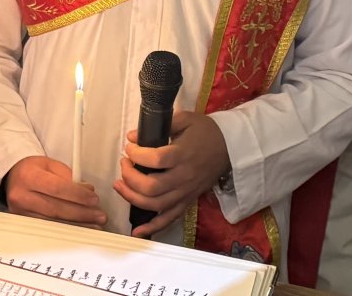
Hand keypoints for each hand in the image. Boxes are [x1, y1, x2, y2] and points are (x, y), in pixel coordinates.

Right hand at [4, 156, 106, 227]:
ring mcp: (21, 212)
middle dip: (82, 213)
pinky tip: (80, 228)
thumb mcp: (51, 165)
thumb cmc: (33, 170)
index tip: (94, 199)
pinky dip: (67, 229)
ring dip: (77, 225)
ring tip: (94, 224)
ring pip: (53, 222)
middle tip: (100, 215)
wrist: (13, 178)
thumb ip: (70, 177)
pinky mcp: (24, 222)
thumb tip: (88, 192)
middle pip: (56, 209)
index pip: (57, 188)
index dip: (78, 196)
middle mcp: (21, 196)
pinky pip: (48, 228)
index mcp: (29, 177)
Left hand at [114, 110, 230, 238]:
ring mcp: (186, 192)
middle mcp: (184, 177)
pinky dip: (152, 227)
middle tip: (124, 164)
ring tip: (120, 185)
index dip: (136, 154)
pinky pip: (169, 218)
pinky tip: (137, 231)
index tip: (129, 147)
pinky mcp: (188, 201)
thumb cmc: (206, 131)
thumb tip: (132, 136)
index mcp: (183, 155)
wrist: (230, 147)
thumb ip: (160, 126)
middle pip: (151, 186)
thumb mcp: (185, 119)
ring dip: (132, 197)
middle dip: (130, 177)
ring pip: (155, 204)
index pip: (154, 160)